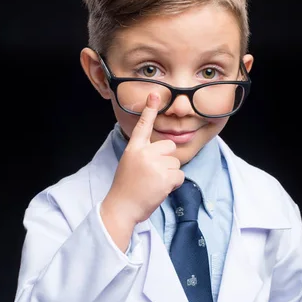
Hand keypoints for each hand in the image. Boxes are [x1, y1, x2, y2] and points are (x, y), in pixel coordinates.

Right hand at [102, 94, 184, 228]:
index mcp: (134, 148)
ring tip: (154, 184)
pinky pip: (180, 176)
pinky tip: (160, 189)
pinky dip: (174, 185)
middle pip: (169, 147)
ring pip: (175, 163)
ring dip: (170, 175)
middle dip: (167, 160)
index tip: (155, 94)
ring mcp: (155, 164)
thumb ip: (144, 154)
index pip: (144, 126)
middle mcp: (145, 153)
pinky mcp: (165, 177)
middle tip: (153, 174)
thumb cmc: (126, 188)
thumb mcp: (130, 164)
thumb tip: (163, 151)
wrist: (122, 207)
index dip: (150, 110)